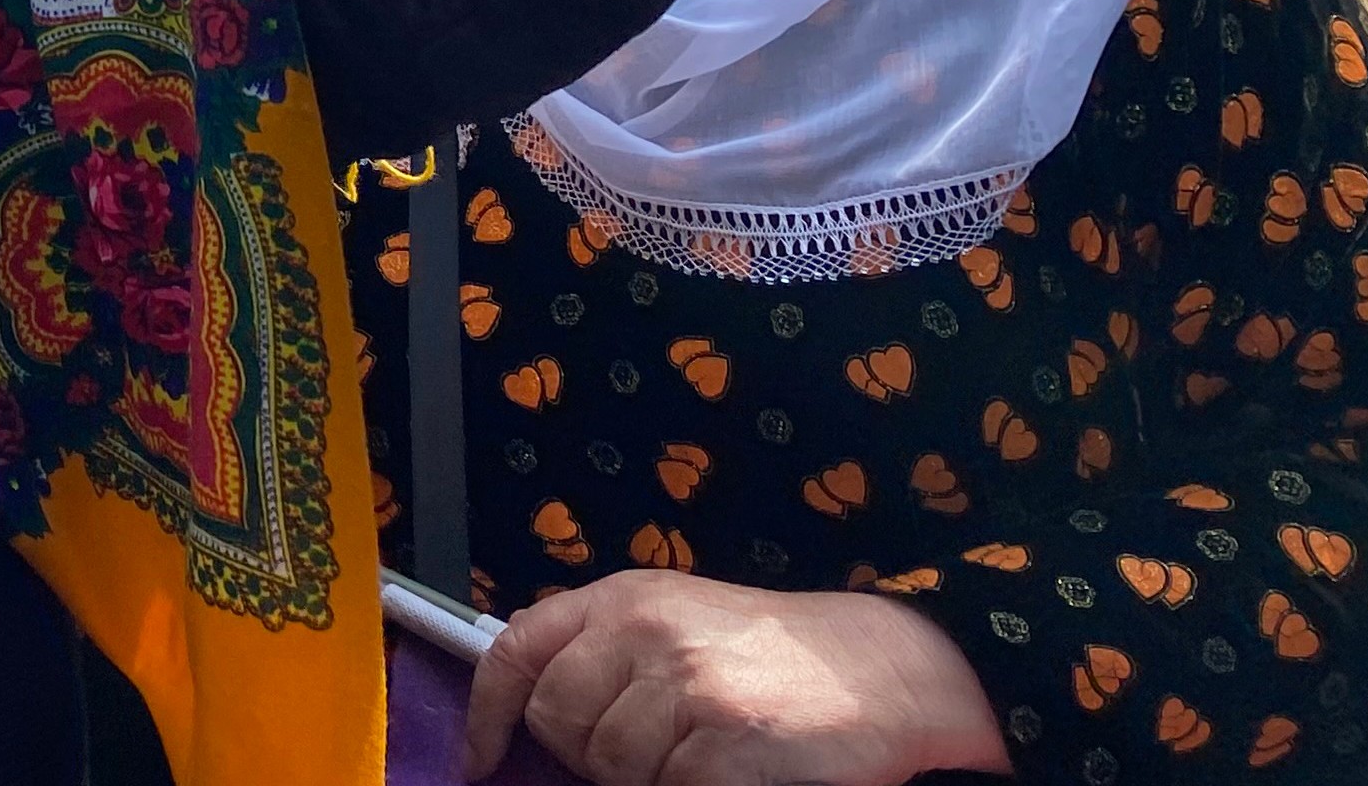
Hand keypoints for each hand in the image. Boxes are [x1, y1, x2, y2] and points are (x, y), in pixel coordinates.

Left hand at [467, 575, 1009, 784]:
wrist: (884, 667)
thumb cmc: (775, 654)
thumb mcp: (678, 619)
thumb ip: (607, 649)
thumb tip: (529, 707)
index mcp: (624, 598)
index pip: (518, 650)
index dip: (489, 711)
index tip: (482, 755)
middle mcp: (646, 633)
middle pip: (560, 722)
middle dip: (590, 753)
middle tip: (648, 751)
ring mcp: (687, 687)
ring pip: (612, 768)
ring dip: (648, 777)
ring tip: (701, 751)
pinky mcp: (727, 743)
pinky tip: (729, 769)